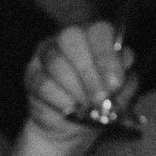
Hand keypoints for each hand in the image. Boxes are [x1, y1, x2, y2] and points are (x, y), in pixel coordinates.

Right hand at [24, 22, 132, 148]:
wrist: (76, 124)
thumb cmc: (102, 100)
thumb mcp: (120, 91)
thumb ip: (124, 83)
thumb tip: (116, 84)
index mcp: (96, 34)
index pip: (99, 31)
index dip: (107, 57)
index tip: (115, 84)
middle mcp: (69, 37)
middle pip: (71, 39)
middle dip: (89, 74)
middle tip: (101, 100)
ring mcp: (46, 54)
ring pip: (55, 62)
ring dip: (75, 89)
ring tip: (88, 109)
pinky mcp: (31, 75)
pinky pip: (43, 84)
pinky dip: (61, 101)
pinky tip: (72, 110)